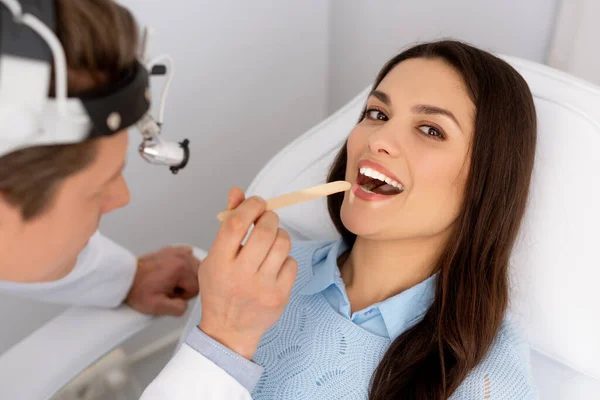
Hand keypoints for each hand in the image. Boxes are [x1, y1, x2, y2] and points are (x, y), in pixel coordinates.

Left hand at [126, 246, 200, 315]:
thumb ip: (179, 308)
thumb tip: (185, 303)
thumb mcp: (157, 307)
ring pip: (195, 266)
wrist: (124, 278)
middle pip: (198, 276)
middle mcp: (181, 257)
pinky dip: (184, 263)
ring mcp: (176, 251)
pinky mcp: (171, 249)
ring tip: (170, 280)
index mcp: (180, 269)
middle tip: (170, 288)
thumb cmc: (137, 290)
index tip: (170, 295)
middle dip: (186, 285)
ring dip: (186, 275)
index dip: (183, 296)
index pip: (196, 287)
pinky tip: (174, 270)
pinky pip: (188, 254)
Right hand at [198, 187, 297, 359]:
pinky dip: (285, 258)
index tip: (256, 202)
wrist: (229, 330)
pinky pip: (291, 262)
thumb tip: (238, 192)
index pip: (236, 223)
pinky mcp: (280, 296)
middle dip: (269, 217)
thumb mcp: (215, 257)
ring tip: (271, 241)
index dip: (250, 205)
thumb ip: (227, 224)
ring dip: (280, 234)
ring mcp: (262, 287)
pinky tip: (274, 265)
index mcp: (219, 262)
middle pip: (265, 231)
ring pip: (282, 243)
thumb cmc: (221, 288)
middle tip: (267, 219)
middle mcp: (240, 274)